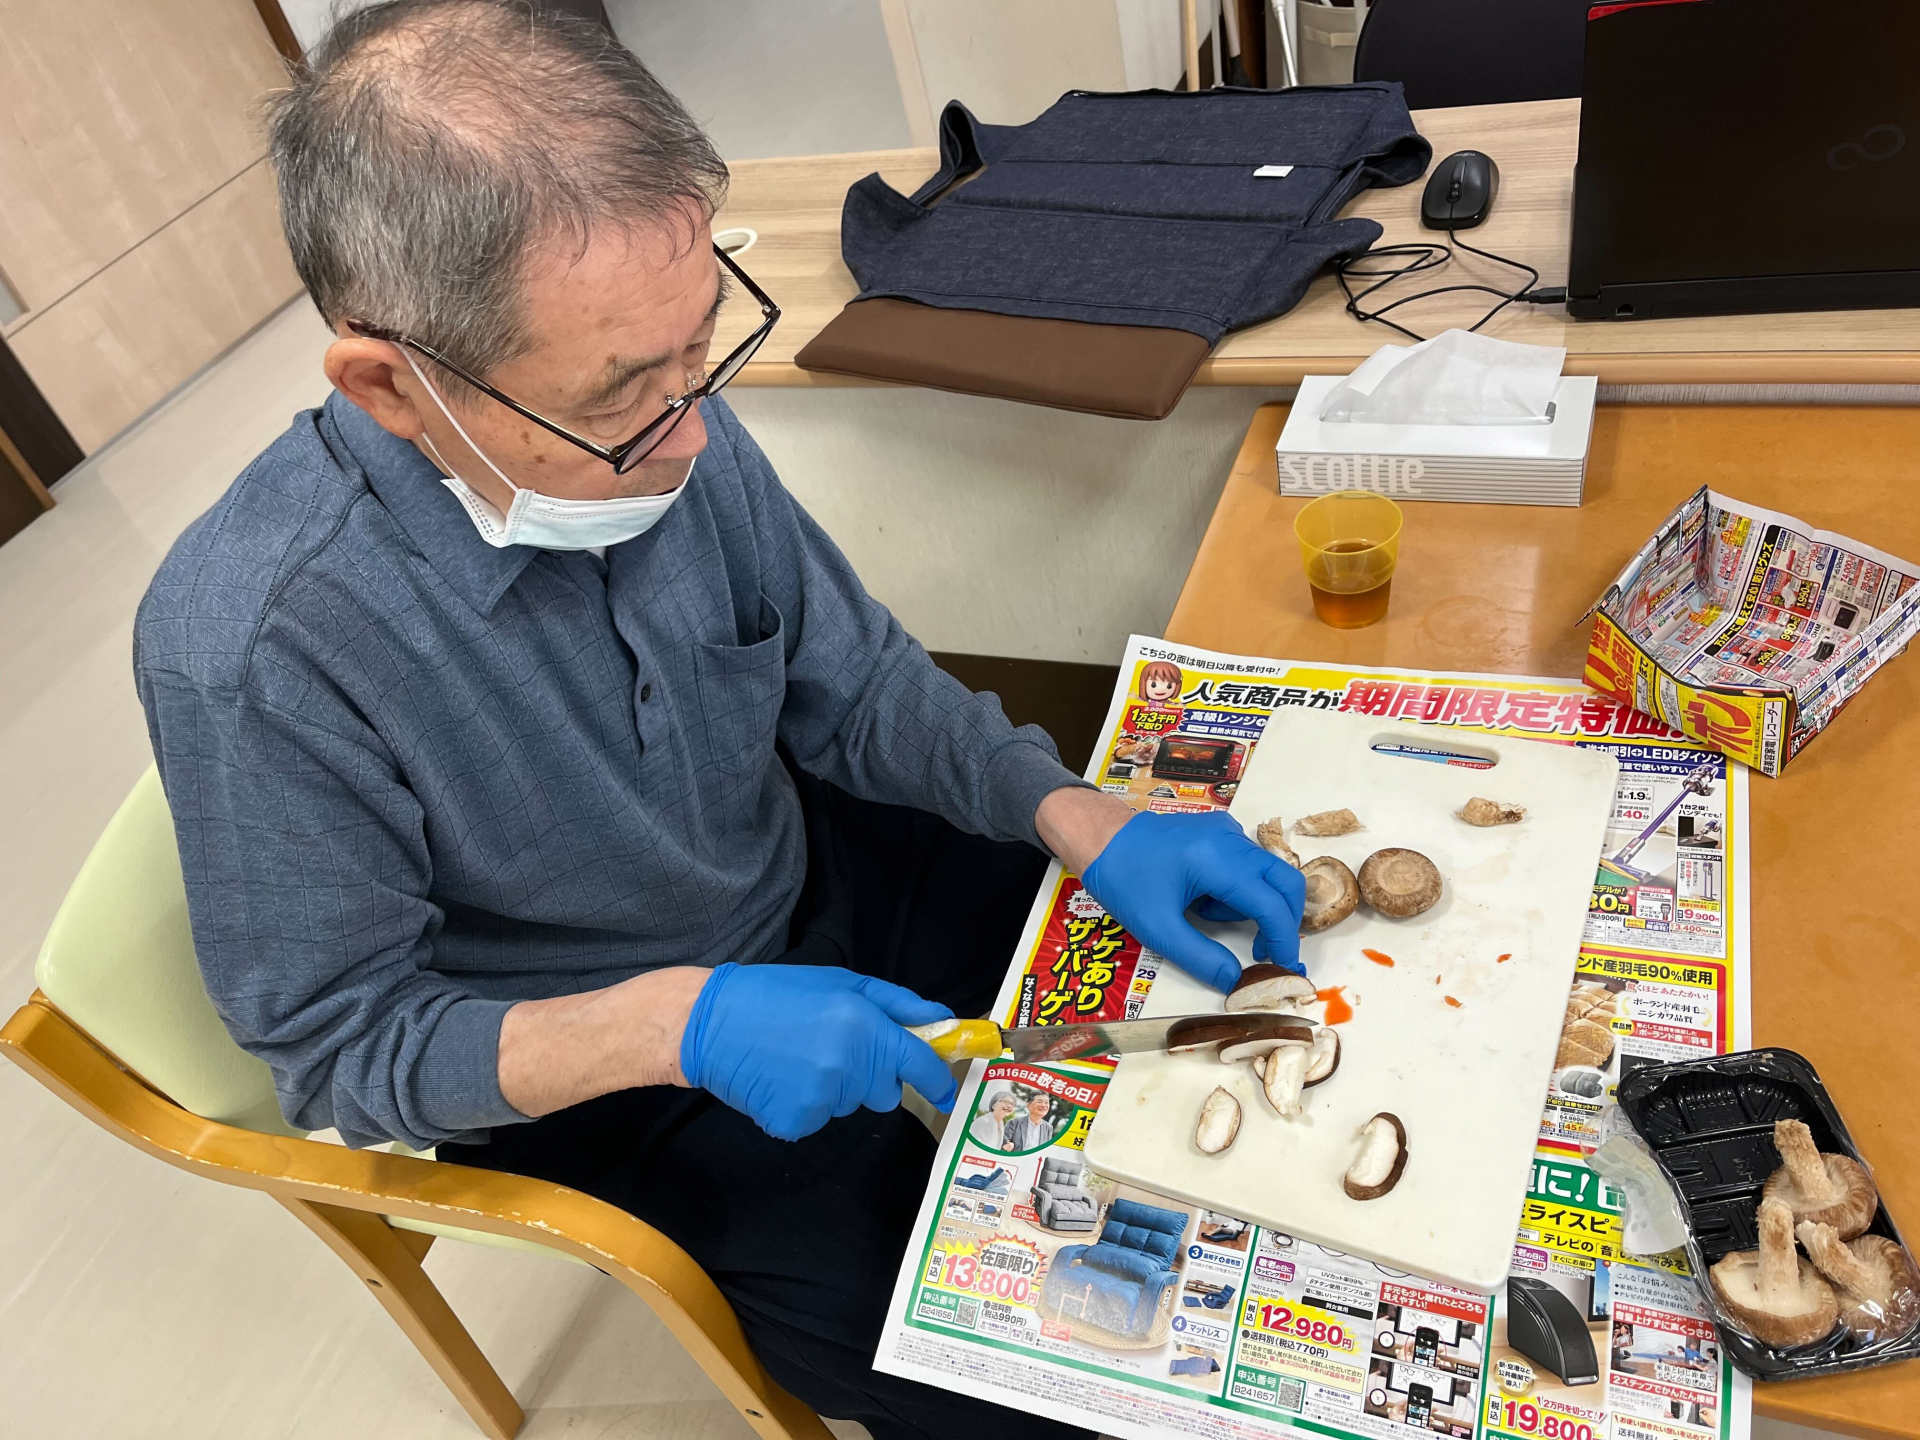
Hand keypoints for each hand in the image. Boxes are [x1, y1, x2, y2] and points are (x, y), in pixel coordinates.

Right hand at [679, 963, 960, 1141]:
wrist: (710, 1022)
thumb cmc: (778, 994)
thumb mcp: (841, 983)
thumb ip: (897, 1003)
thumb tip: (941, 1019)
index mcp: (864, 1026)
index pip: (919, 1064)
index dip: (936, 1079)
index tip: (946, 1091)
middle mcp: (849, 1066)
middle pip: (886, 1093)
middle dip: (873, 1078)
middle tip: (837, 1051)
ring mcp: (822, 1099)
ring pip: (849, 1105)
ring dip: (836, 1088)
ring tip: (799, 1058)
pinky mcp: (796, 1122)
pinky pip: (817, 1120)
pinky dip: (805, 1105)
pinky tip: (782, 1079)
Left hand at [1079, 809, 1306, 989]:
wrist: (1102, 839)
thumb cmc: (1123, 880)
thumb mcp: (1157, 928)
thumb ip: (1200, 957)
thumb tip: (1235, 980)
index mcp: (1216, 859)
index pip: (1271, 903)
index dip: (1284, 940)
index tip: (1285, 968)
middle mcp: (1231, 838)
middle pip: (1286, 881)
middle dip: (1282, 920)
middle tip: (1262, 950)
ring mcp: (1228, 831)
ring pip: (1268, 874)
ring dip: (1251, 905)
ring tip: (1203, 914)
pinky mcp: (1223, 832)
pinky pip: (1249, 865)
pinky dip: (1240, 889)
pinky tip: (1202, 897)